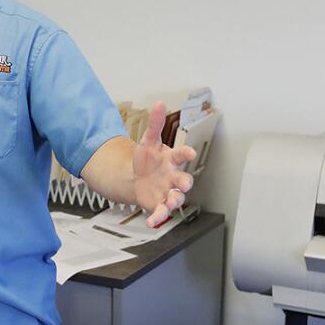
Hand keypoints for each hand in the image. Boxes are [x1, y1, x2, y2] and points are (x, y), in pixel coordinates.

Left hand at [133, 101, 196, 227]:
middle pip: (184, 181)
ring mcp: (167, 192)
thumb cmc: (147, 159)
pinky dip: (158, 218)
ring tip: (171, 202)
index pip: (181, 155)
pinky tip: (152, 221)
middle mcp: (173, 177)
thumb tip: (159, 103)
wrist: (135, 178)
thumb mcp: (148, 141)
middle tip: (185, 184)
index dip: (186, 154)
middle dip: (186, 183)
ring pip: (176, 198)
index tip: (189, 153)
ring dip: (175, 201)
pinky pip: (161, 213)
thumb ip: (155, 124)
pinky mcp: (159, 204)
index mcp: (171, 160)